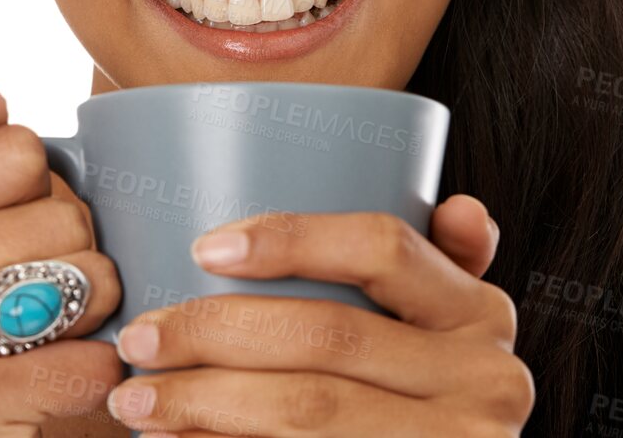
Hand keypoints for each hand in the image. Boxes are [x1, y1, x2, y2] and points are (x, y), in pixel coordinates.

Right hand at [0, 79, 126, 434]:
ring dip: (89, 314)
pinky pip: (92, 358)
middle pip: (63, 212)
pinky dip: (93, 376)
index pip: (20, 149)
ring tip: (39, 340)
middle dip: (69, 256)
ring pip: (89, 275)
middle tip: (26, 303)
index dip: (34, 197)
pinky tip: (50, 387)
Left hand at [102, 201, 533, 435]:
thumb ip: (439, 275)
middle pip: (328, 334)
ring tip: (136, 398)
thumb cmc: (423, 412)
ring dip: (203, 402)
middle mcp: (486, 381)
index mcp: (483, 315)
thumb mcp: (447, 340)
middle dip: (215, 333)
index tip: (203, 248)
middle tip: (139, 338)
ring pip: (307, 408)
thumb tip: (461, 209)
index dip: (292, 238)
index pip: (384, 247)